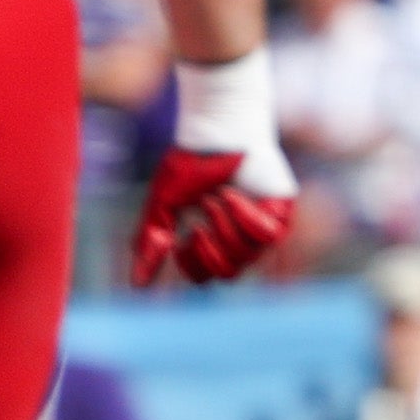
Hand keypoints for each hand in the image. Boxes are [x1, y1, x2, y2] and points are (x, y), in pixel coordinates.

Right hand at [132, 47, 296, 284]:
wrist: (214, 132)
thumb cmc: (189, 166)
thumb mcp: (162, 208)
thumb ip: (150, 245)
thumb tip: (138, 287)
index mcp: (214, 242)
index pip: (205, 277)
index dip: (190, 263)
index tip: (180, 235)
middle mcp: (241, 238)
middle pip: (228, 273)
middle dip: (208, 246)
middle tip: (201, 209)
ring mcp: (264, 225)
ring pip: (247, 255)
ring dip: (224, 224)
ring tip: (216, 197)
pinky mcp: (281, 209)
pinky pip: (268, 235)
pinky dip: (243, 216)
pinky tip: (231, 195)